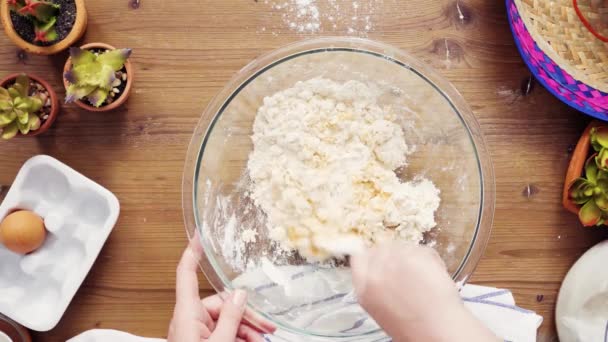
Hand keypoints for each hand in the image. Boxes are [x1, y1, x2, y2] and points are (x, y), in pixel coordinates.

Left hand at [168, 233, 275, 341]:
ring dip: (246, 330)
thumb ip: (231, 318)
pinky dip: (239, 337)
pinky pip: (222, 332)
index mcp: (186, 313)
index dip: (192, 253)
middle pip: (220, 303)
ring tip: (261, 340)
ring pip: (225, 320)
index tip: (198, 236)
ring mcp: (195, 332)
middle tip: (266, 327)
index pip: (186, 274)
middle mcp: (189, 320)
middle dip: (246, 316)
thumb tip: (240, 294)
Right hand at [350, 243, 497, 341]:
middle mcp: (375, 271)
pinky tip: (434, 275)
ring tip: (423, 276)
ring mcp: (395, 260)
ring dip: (412, 256)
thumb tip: (383, 269)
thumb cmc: (413, 330)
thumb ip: (377, 285)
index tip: (382, 260)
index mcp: (363, 288)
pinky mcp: (415, 254)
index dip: (372, 257)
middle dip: (394, 256)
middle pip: (380, 248)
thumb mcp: (381, 309)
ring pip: (401, 246)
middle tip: (408, 269)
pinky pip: (421, 249)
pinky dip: (429, 259)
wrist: (437, 332)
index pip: (359, 258)